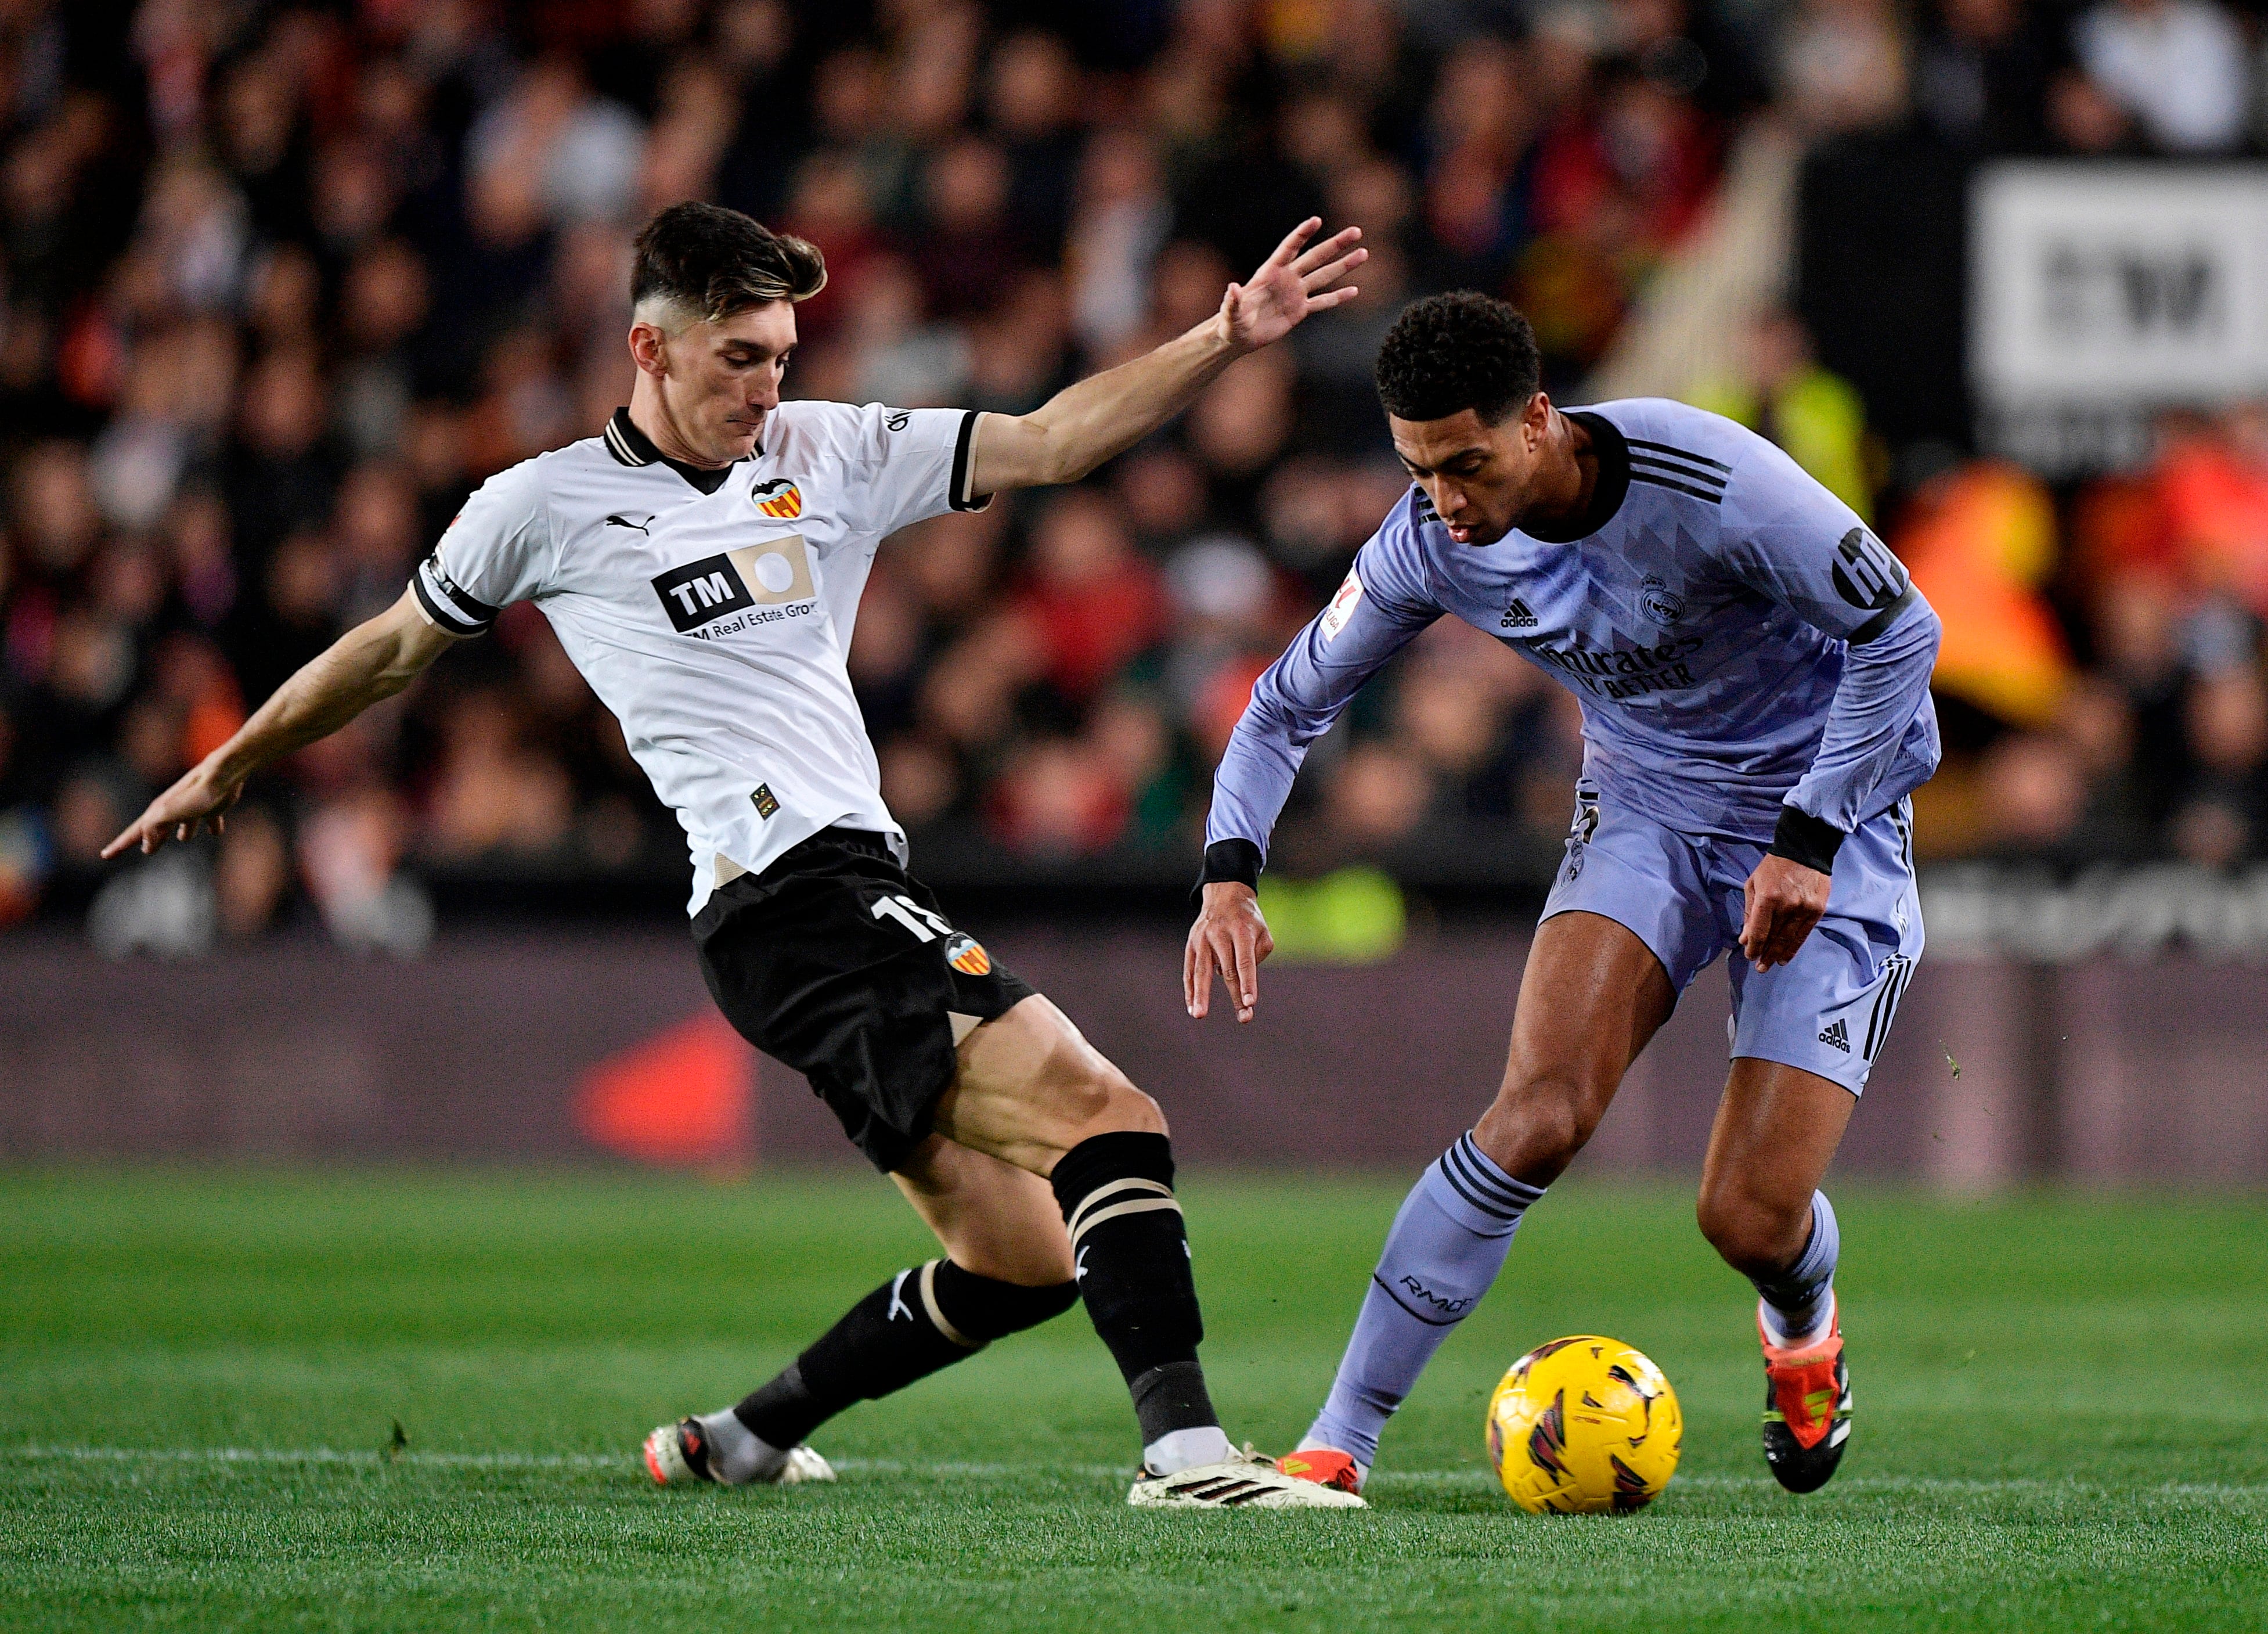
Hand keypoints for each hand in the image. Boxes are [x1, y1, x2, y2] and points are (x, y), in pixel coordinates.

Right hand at [101, 758, 243, 858]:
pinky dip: (213, 826)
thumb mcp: (166, 813)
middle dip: (151, 839)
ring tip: (183, 839)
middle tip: (146, 851)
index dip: (120, 844)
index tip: (105, 854)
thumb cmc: (194, 794)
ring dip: (184, 832)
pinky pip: (212, 820)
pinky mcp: (214, 807)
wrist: (223, 776)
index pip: (134, 832)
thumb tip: (146, 846)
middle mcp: (174, 810)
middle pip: (159, 829)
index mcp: (158, 812)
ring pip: (186, 824)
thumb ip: (152, 828)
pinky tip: (216, 831)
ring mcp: (194, 808)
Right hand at [1185, 881, 1274, 1023]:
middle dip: (1236, 996)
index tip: (1249, 1002)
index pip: (1244, 961)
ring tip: (1199, 1015)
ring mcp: (1202, 939)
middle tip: (1245, 1018)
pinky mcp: (1191, 945)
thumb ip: (1258, 955)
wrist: (1224, 895)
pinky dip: (1190, 990)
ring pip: (1201, 971)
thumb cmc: (1248, 920)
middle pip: (1227, 970)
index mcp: (1241, 930)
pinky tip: (1192, 1007)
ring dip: (1201, 995)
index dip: (1248, 982)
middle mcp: (1219, 934)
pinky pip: (1189, 970)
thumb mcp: (1263, 931)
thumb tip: (1242, 981)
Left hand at [1218, 218, 1365, 352]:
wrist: (1238, 337)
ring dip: (1344, 266)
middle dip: (1336, 245)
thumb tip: (1232, 287)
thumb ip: (1232, 300)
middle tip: (1356, 231)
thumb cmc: (1230, 322)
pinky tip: (1354, 291)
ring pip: (1324, 276)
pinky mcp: (1300, 310)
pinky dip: (1338, 298)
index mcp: (1270, 272)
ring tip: (1363, 253)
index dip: (1302, 234)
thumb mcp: (1230, 312)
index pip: (1290, 248)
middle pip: (1315, 257)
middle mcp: (1287, 278)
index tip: (1316, 221)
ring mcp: (1296, 293)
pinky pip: (1322, 302)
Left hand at [1739, 854, 1829, 970]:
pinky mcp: (1817, 910)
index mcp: (1768, 898)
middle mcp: (1787, 906)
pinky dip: (1795, 946)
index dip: (1754, 947)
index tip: (1750, 955)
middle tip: (1760, 967)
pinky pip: (1804, 933)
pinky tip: (1787, 956)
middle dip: (1765, 954)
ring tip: (1772, 965)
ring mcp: (1804, 909)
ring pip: (1790, 939)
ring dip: (1779, 954)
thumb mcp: (1753, 884)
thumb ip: (1749, 913)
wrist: (1804, 850)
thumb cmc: (1773, 867)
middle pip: (1774, 938)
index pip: (1760, 932)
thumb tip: (1745, 938)